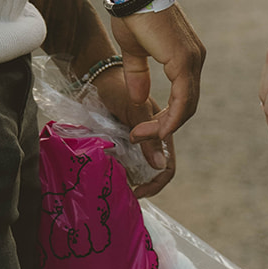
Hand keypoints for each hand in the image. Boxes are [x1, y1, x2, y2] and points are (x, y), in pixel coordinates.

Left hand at [91, 67, 175, 195]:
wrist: (99, 76)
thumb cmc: (116, 88)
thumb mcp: (133, 111)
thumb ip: (148, 136)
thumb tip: (161, 166)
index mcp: (162, 126)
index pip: (168, 162)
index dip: (157, 180)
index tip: (137, 188)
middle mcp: (155, 133)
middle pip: (161, 166)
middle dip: (150, 182)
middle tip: (132, 191)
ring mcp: (144, 135)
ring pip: (148, 165)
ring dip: (139, 176)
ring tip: (122, 182)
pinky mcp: (131, 136)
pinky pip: (136, 158)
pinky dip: (129, 168)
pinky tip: (116, 170)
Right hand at [112, 3, 204, 145]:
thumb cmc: (133, 12)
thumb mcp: (134, 50)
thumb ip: (139, 74)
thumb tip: (140, 98)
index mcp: (186, 56)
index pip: (183, 96)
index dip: (166, 116)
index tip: (142, 128)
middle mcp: (195, 58)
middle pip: (187, 104)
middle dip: (165, 125)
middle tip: (140, 135)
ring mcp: (192, 59)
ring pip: (186, 105)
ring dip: (165, 125)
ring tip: (140, 134)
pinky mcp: (183, 60)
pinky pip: (182, 99)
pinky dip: (171, 118)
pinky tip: (156, 129)